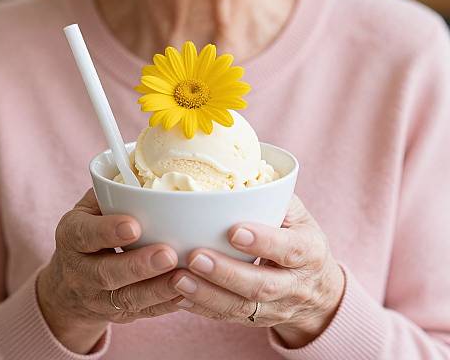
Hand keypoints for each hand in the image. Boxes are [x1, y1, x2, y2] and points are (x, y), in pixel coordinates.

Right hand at [37, 189, 180, 353]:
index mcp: (71, 236)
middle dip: (138, 266)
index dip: (108, 231)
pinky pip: (143, 313)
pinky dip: (165, 305)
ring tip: (183, 277)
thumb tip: (146, 168)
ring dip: (156, 289)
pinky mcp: (118, 314)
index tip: (134, 225)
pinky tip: (186, 293)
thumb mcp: (88, 209)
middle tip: (167, 254)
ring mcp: (97, 298)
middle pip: (106, 273)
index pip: (84, 234)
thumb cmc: (89, 233)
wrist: (68, 286)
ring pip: (127, 298)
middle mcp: (80, 270)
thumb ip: (110, 193)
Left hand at [170, 195, 344, 348]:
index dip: (263, 242)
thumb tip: (236, 177)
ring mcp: (278, 307)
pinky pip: (228, 317)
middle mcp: (296, 285)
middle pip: (262, 285)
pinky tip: (178, 296)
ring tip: (178, 279)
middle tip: (195, 257)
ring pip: (242, 307)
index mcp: (310, 251)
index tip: (233, 231)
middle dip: (226, 273)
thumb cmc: (299, 237)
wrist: (318, 289)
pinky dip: (203, 308)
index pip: (289, 249)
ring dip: (208, 294)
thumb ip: (274, 199)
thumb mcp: (297, 215)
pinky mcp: (258, 320)